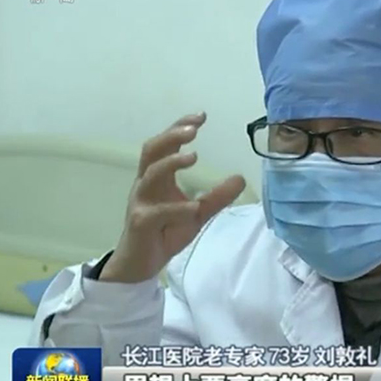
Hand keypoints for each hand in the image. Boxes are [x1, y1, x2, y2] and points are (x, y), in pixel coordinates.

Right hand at [100, 112, 245, 282]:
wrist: (140, 264)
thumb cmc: (165, 232)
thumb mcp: (197, 213)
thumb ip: (217, 196)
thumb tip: (240, 177)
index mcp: (156, 177)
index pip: (164, 145)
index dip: (179, 127)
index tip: (201, 116)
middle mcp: (145, 185)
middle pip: (151, 151)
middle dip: (171, 136)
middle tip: (193, 129)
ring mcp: (141, 203)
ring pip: (150, 175)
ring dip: (171, 163)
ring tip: (193, 156)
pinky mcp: (141, 224)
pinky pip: (156, 212)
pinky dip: (176, 208)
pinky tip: (193, 206)